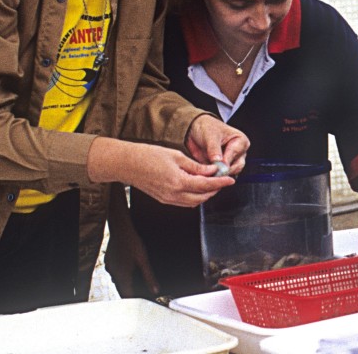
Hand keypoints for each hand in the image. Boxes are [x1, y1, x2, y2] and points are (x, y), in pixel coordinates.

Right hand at [88, 138, 233, 206]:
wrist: (127, 164)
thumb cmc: (148, 156)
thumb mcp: (176, 156)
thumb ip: (195, 166)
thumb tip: (211, 170)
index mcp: (178, 182)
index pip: (206, 185)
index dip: (220, 183)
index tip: (230, 180)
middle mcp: (173, 194)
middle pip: (202, 197)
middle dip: (215, 189)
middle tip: (223, 180)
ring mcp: (168, 199)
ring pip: (194, 202)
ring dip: (205, 194)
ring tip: (212, 182)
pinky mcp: (163, 199)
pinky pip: (184, 202)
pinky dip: (194, 196)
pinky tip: (197, 187)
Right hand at [105, 188, 159, 296]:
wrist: (121, 229)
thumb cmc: (134, 244)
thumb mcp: (144, 261)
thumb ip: (149, 277)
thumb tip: (155, 291)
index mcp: (122, 276)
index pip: (127, 295)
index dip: (135, 299)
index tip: (143, 301)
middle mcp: (114, 273)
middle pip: (122, 287)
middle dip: (130, 290)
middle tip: (140, 292)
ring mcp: (110, 266)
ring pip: (117, 278)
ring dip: (125, 281)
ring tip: (135, 281)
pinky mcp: (109, 259)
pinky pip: (115, 270)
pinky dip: (121, 271)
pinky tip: (128, 267)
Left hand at [186, 114, 248, 174]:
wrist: (195, 129)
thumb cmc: (207, 128)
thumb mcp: (211, 137)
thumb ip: (215, 150)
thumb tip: (219, 163)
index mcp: (241, 142)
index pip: (236, 154)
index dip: (227, 162)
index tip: (218, 167)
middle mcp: (239, 153)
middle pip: (237, 167)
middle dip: (224, 171)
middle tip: (213, 173)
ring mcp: (230, 162)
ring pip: (229, 174)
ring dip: (218, 175)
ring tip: (208, 173)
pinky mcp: (221, 168)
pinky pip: (219, 176)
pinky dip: (213, 177)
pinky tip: (205, 175)